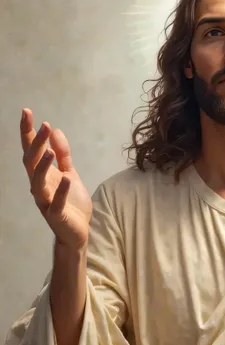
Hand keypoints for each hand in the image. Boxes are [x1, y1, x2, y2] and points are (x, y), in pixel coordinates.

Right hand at [21, 108, 91, 249]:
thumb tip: (55, 130)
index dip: (28, 132)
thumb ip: (63, 155)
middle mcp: (39, 186)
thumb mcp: (69, 174)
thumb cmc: (71, 204)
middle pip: (31, 162)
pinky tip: (66, 178)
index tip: (27, 112)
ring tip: (50, 152)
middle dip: (35, 144)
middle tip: (44, 126)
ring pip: (38, 182)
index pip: (31, 150)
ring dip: (42, 166)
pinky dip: (60, 191)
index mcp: (42, 175)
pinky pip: (56, 202)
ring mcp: (45, 201)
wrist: (78, 232)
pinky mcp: (56, 215)